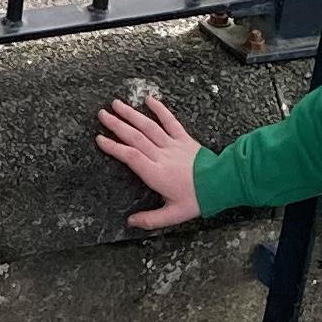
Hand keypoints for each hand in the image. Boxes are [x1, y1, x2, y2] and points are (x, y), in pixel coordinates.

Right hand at [97, 94, 204, 227]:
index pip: (130, 156)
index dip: (114, 147)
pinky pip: (170, 121)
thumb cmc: (198, 199)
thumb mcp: (173, 215)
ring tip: (116, 104)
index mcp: (156, 174)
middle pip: (135, 137)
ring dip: (132, 114)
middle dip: (117, 125)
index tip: (100, 139)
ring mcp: (173, 145)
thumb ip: (150, 219)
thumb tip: (131, 222)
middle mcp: (162, 156)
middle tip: (102, 115)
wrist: (222, 183)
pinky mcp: (184, 139)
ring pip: (149, 126)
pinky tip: (149, 99)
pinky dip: (160, 109)